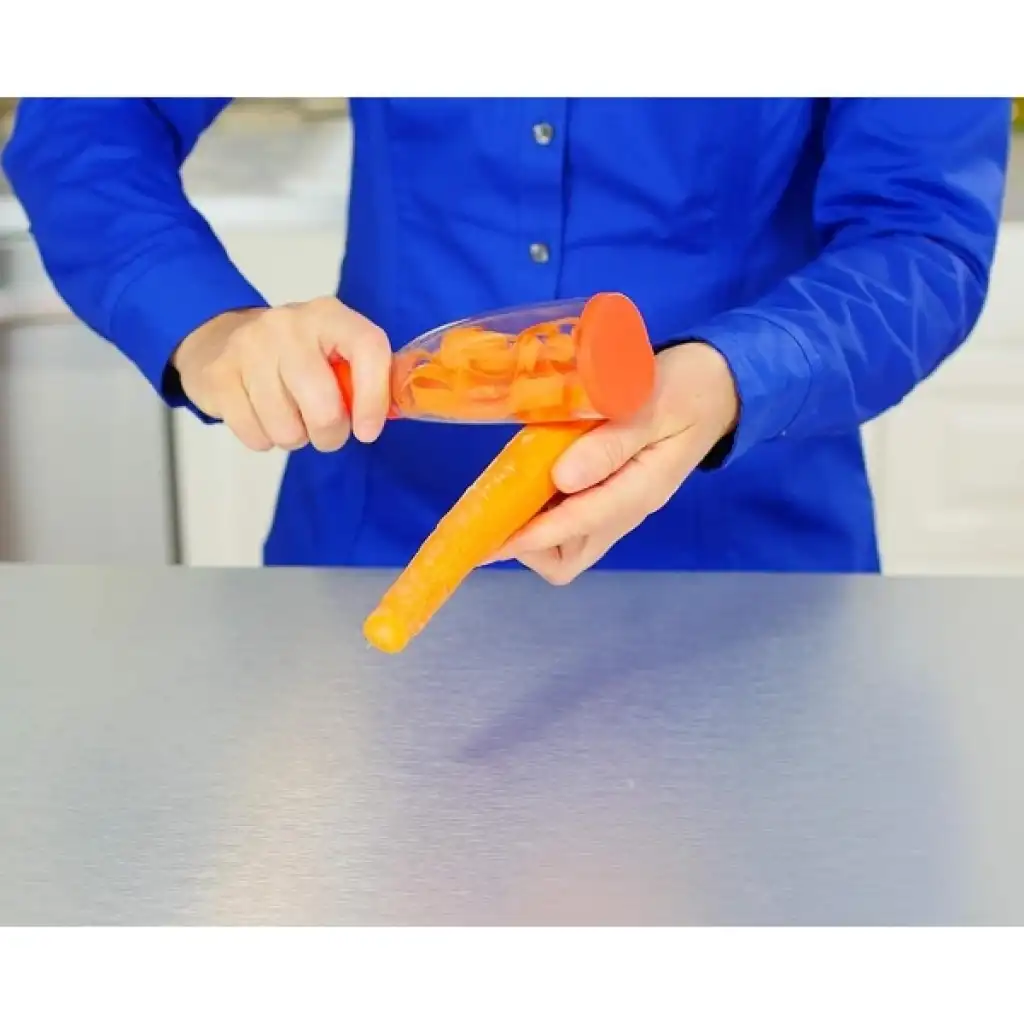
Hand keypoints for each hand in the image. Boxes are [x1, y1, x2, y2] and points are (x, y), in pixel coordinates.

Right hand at [171, 297, 391, 451]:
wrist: (221, 339)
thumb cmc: (295, 356)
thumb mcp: (334, 353)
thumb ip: (366, 378)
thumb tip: (391, 413)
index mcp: (330, 316)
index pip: (368, 348)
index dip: (374, 398)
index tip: (368, 431)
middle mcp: (289, 325)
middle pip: (324, 408)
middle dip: (330, 436)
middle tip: (327, 433)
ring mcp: (249, 347)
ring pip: (287, 429)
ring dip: (295, 438)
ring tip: (290, 418)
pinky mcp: (220, 375)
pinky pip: (255, 434)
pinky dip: (264, 439)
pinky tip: (262, 416)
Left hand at [489, 342, 739, 583]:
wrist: (720, 386)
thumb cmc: (686, 389)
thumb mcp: (652, 404)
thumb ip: (611, 442)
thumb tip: (562, 478)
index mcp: (640, 490)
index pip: (579, 526)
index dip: (531, 535)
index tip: (490, 536)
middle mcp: (628, 510)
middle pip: (570, 557)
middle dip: (529, 546)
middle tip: (497, 510)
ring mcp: (620, 506)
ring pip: (568, 544)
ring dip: (535, 530)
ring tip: (508, 492)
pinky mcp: (612, 494)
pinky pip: (573, 520)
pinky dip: (545, 511)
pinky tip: (528, 479)